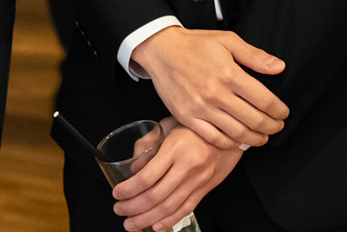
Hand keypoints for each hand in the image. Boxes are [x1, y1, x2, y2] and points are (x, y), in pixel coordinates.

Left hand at [110, 118, 242, 231]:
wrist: (229, 132)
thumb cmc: (194, 124)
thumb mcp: (167, 124)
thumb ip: (148, 144)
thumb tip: (133, 168)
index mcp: (175, 149)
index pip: (148, 177)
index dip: (130, 189)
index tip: (117, 193)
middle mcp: (187, 168)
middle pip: (157, 196)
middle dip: (134, 207)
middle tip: (119, 211)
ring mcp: (198, 181)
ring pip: (170, 207)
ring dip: (148, 219)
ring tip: (132, 224)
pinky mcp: (205, 190)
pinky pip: (186, 209)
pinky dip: (170, 220)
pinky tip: (156, 226)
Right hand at [130, 26, 287, 147]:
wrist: (160, 50)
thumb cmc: (194, 44)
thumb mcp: (227, 40)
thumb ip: (254, 55)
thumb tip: (279, 67)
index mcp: (229, 73)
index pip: (265, 101)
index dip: (280, 111)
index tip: (283, 113)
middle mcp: (216, 93)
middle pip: (256, 121)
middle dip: (273, 127)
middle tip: (276, 126)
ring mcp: (201, 107)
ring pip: (238, 134)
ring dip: (256, 139)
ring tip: (261, 136)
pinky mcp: (188, 117)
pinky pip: (216, 139)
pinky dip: (231, 143)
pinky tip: (237, 138)